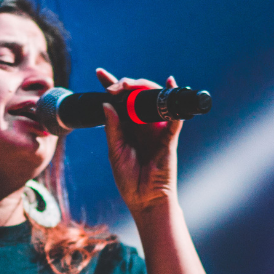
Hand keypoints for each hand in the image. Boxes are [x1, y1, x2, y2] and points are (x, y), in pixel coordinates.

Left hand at [98, 67, 179, 215]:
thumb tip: (107, 104)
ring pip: (154, 100)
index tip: (100, 73)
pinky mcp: (169, 138)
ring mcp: (156, 129)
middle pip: (137, 96)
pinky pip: (173, 118)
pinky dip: (173, 103)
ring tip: (131, 84)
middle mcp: (142, 125)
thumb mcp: (115, 151)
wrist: (144, 199)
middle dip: (127, 85)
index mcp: (127, 127)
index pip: (119, 101)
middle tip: (115, 85)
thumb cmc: (129, 179)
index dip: (111, 85)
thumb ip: (112, 128)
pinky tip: (170, 85)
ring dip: (144, 87)